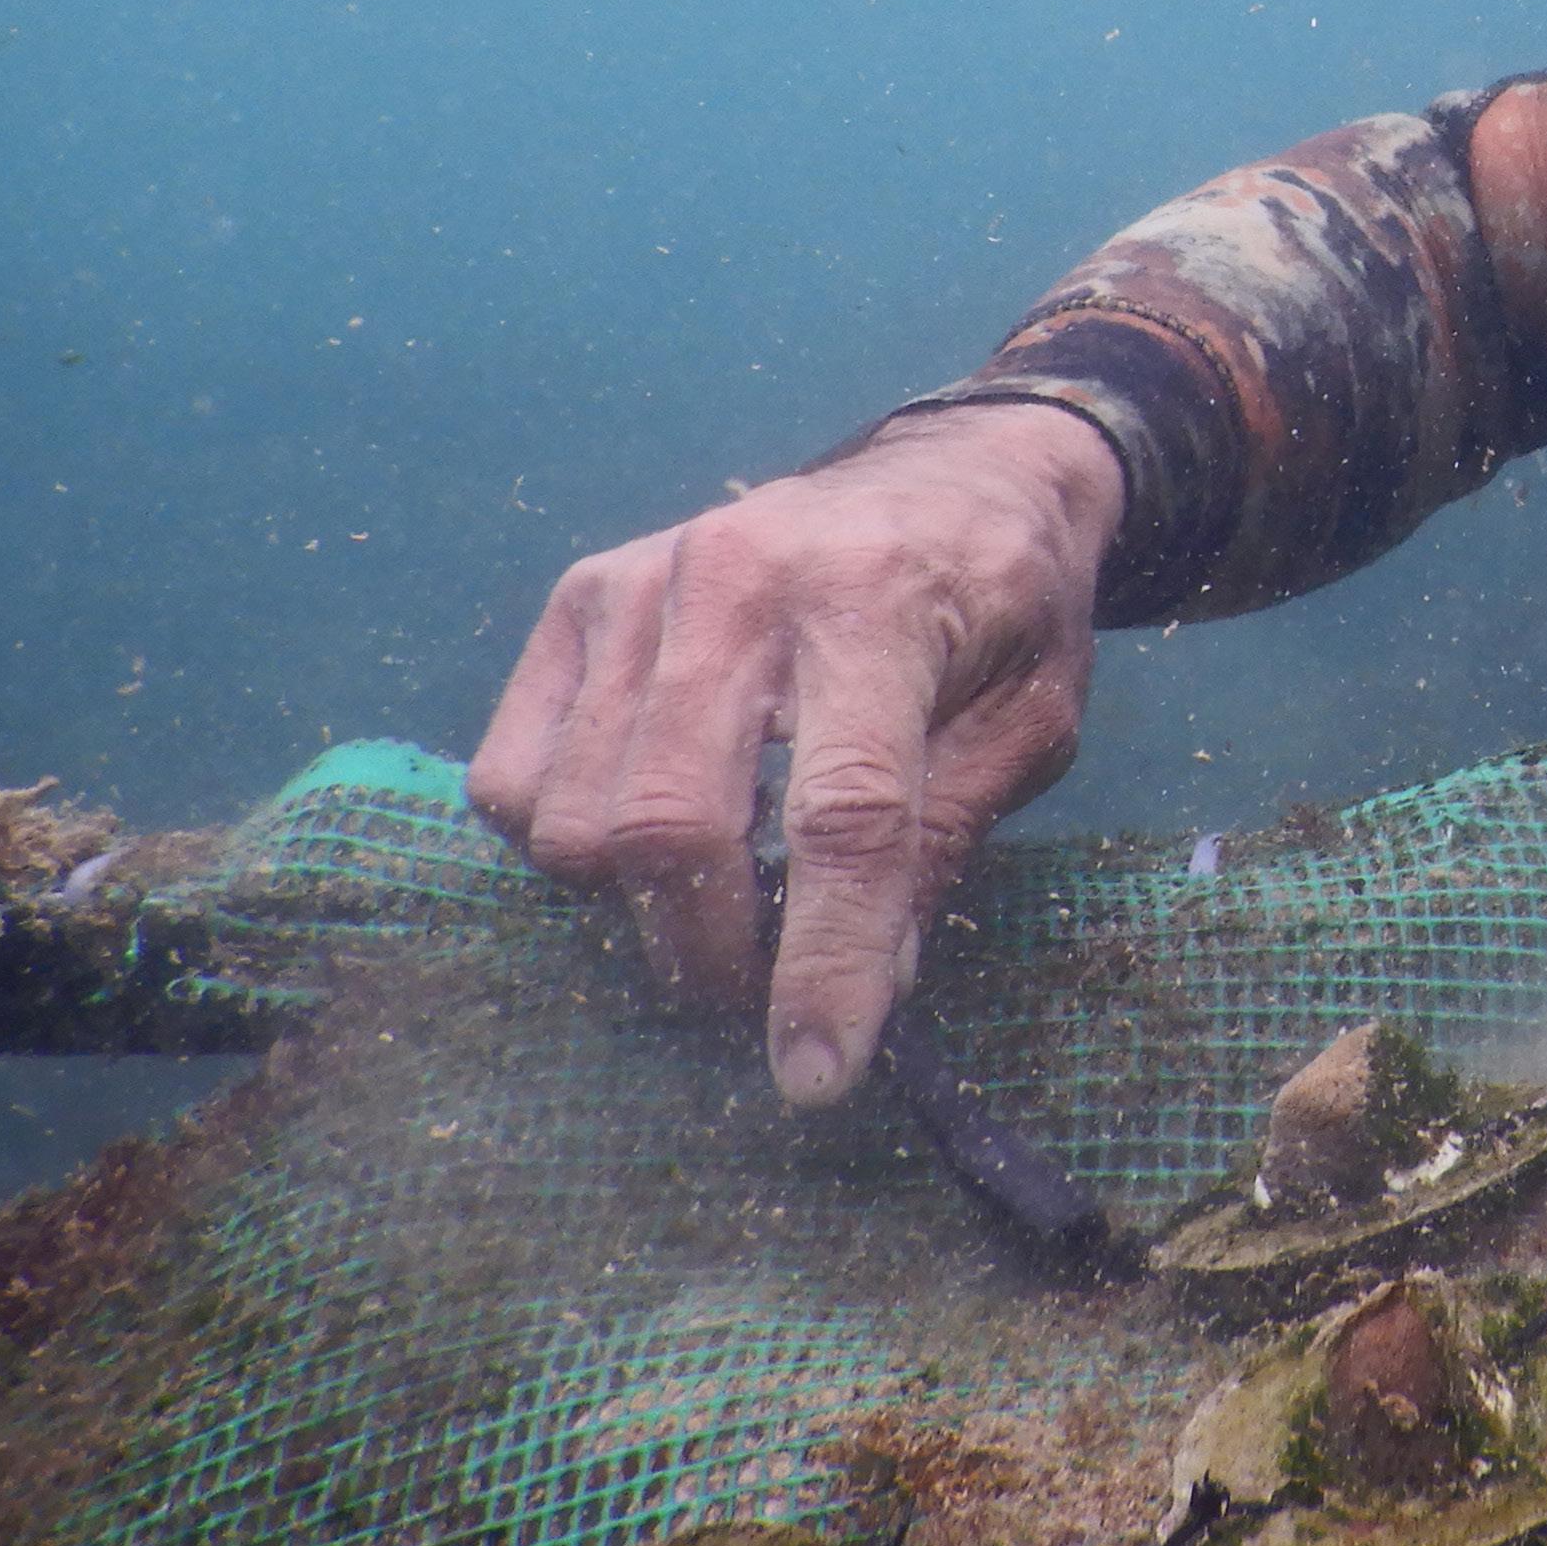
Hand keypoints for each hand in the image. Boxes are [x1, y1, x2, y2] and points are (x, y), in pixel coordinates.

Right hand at [467, 406, 1125, 1107]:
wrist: (958, 472)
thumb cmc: (1005, 607)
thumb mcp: (1033, 721)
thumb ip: (945, 840)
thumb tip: (865, 989)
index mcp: (882, 602)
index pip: (844, 816)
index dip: (828, 963)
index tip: (818, 1074)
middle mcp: (743, 577)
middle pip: (672, 823)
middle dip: (714, 957)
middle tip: (766, 999)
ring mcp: (645, 581)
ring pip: (576, 816)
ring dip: (643, 908)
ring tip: (726, 898)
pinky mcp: (584, 596)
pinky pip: (514, 776)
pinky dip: (566, 840)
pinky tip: (652, 823)